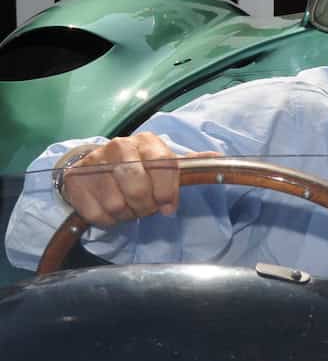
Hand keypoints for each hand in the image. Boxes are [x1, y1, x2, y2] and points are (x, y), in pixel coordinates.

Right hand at [59, 133, 218, 225]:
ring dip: (126, 213)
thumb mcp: (163, 161)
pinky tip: (109, 208)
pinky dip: (108, 219)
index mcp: (146, 141)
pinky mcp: (75, 180)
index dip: (168, 191)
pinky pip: (98, 214)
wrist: (92, 164)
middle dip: (145, 205)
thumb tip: (219, 158)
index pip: (164, 166)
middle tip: (144, 206)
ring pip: (118, 204)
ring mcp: (94, 163)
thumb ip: (190, 163)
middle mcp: (119, 147)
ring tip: (127, 205)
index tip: (168, 206)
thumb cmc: (137, 166)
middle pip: (139, 188)